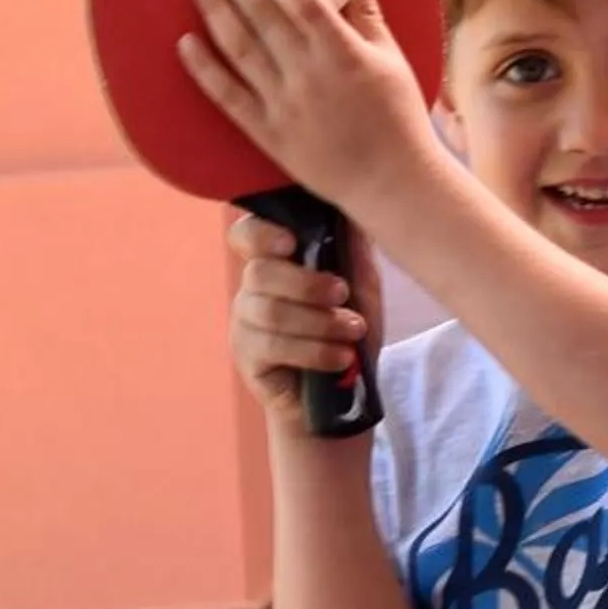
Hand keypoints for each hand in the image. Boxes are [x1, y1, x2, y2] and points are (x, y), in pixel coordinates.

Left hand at [180, 0, 437, 210]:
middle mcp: (308, 77)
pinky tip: (186, 42)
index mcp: (343, 54)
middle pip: (263, 18)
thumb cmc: (398, 118)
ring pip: (240, 50)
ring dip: (215, 12)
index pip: (305, 2)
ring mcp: (284, 106)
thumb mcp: (391, 59)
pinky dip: (205, 68)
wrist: (389, 182)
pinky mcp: (268, 133)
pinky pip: (228, 96)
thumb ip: (368, 13)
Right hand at [227, 209, 384, 435]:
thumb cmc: (348, 333)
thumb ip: (354, 252)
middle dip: (306, 283)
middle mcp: (252, 290)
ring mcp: (245, 325)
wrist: (346, 397)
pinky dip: (314, 351)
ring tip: (353, 331)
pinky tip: (341, 357)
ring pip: (270, 311)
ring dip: (319, 321)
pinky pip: (274, 347)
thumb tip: (353, 211)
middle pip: (259, 272)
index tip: (292, 242)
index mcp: (275, 263)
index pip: (247, 234)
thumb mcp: (363, 289)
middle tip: (343, 294)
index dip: (261, 233)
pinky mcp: (248, 359)